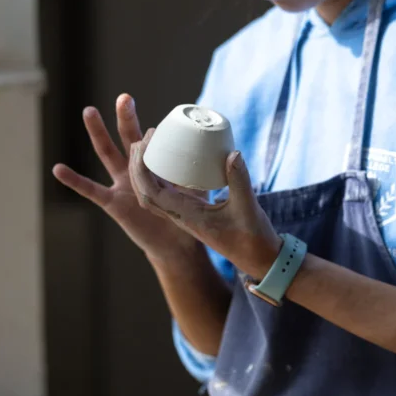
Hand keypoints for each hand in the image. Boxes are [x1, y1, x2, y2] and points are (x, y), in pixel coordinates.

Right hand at [52, 95, 199, 261]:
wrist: (177, 246)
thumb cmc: (189, 215)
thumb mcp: (200, 190)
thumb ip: (208, 173)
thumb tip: (234, 154)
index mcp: (157, 165)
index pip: (154, 142)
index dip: (155, 135)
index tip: (159, 128)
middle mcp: (137, 170)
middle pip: (128, 138)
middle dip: (126, 118)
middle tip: (125, 96)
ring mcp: (122, 184)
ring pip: (108, 153)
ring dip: (98, 132)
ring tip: (89, 111)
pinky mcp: (113, 203)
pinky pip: (91, 190)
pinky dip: (74, 180)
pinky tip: (58, 169)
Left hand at [129, 130, 282, 279]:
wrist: (257, 258)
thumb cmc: (252, 237)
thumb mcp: (248, 206)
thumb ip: (239, 179)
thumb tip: (233, 152)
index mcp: (186, 217)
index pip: (151, 193)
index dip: (141, 169)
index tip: (144, 144)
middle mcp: (180, 216)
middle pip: (145, 192)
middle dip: (137, 165)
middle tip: (144, 138)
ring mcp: (184, 214)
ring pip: (155, 193)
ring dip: (147, 170)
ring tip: (151, 144)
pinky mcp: (192, 211)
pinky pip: (169, 192)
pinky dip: (163, 175)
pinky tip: (169, 159)